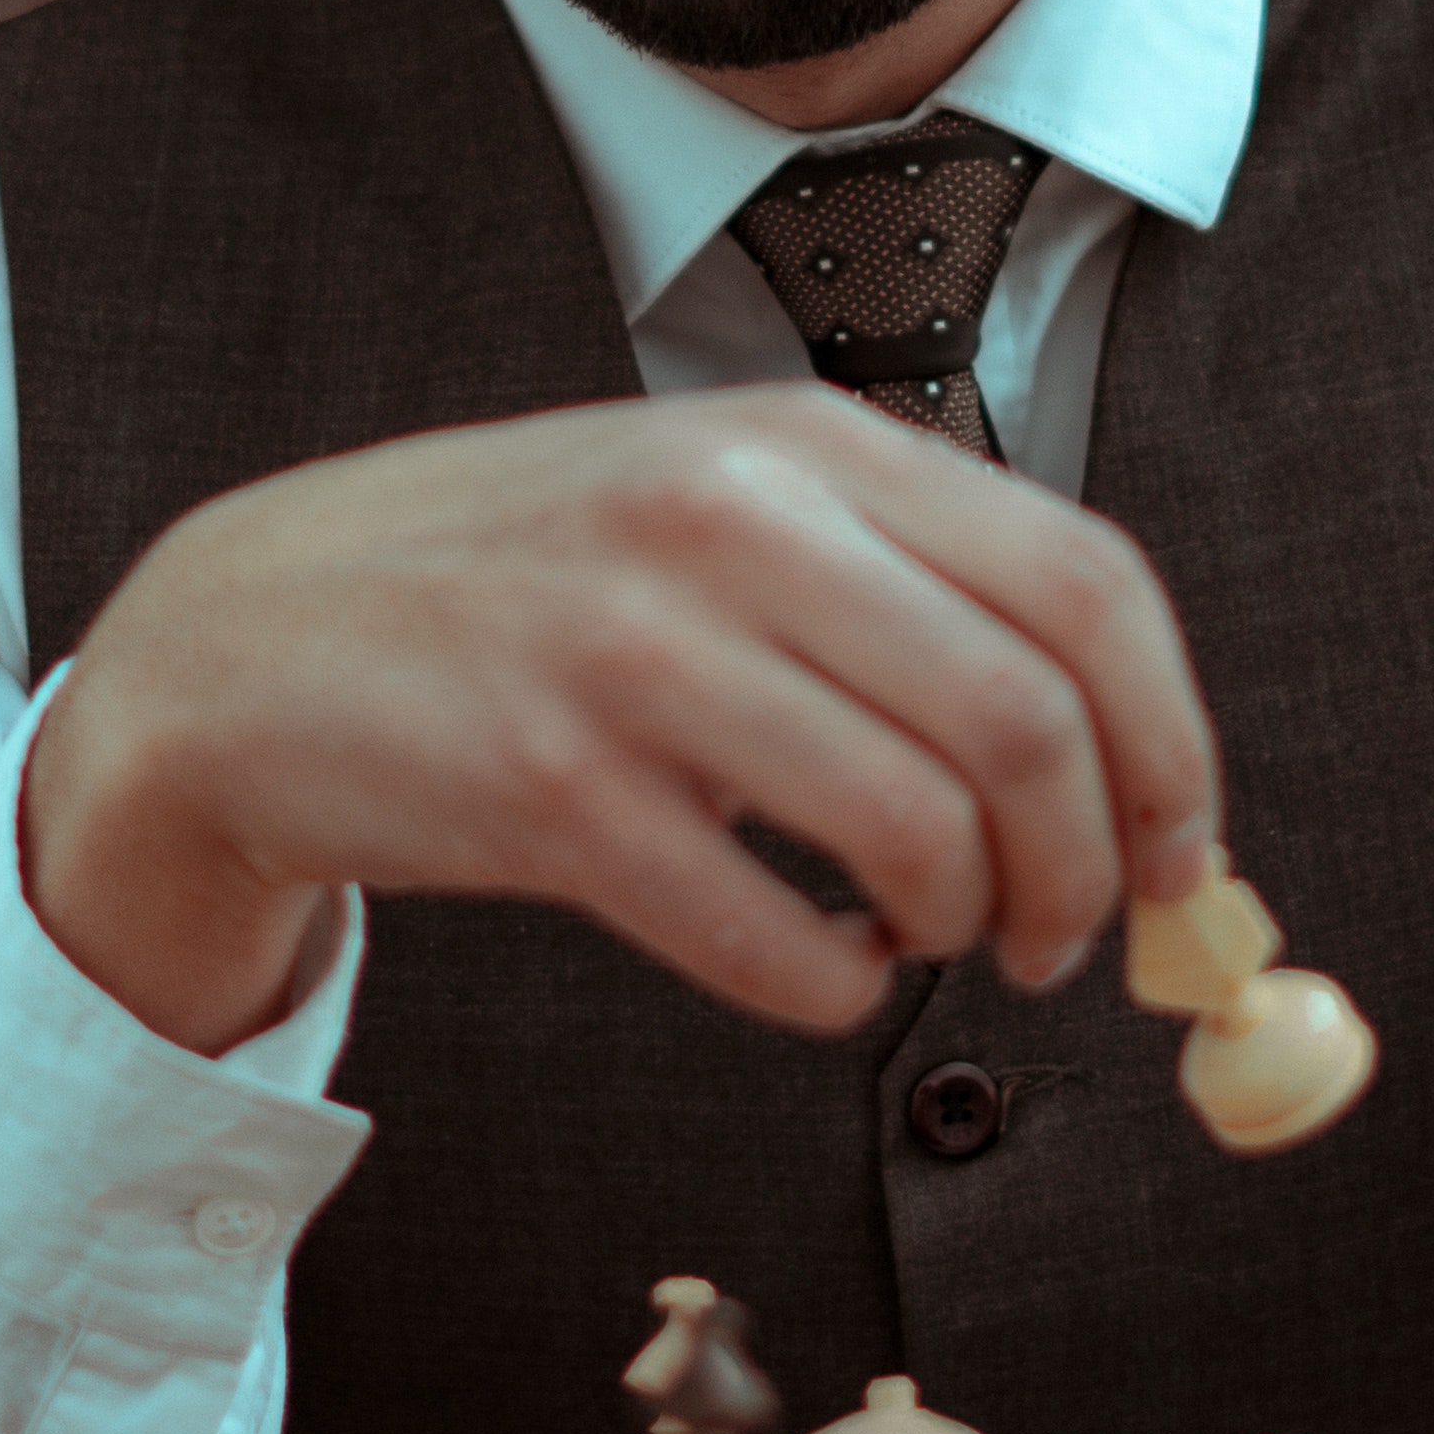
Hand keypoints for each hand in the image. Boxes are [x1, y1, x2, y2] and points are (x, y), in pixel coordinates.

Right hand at [21, 389, 1224, 1050]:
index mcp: (802, 442)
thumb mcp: (718, 516)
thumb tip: (1121, 760)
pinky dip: (836, 991)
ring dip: (966, 933)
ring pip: (922, 832)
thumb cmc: (524, 591)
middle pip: (1029, 721)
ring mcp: (632, 650)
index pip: (1086, 584)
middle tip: (1061, 940)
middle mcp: (731, 519)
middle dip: (1087, 870)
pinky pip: (776, 942)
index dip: (1172, 746)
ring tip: (932, 946)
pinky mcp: (549, 789)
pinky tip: (817, 968)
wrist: (251, 640)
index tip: (1183, 855)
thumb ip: (902, 594)